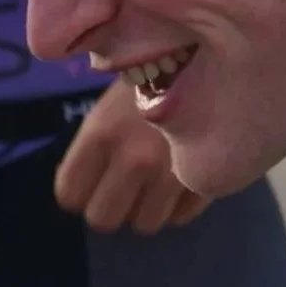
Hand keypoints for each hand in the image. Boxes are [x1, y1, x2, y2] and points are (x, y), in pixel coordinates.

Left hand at [54, 81, 209, 234]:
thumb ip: (97, 145)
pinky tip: (181, 182)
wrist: (216, 63)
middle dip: (112, 206)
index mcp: (102, 134)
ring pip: (144, 223)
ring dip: (148, 208)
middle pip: (103, 218)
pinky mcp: (206, 181)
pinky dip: (179, 206)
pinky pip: (181, 217)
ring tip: (156, 184)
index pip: (69, 194)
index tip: (91, 182)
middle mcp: (133, 159)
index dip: (79, 191)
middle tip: (124, 189)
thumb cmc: (157, 77)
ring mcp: (172, 175)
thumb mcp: (114, 104)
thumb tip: (87, 185)